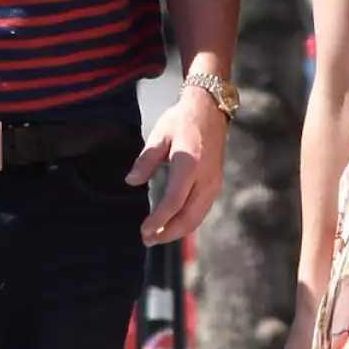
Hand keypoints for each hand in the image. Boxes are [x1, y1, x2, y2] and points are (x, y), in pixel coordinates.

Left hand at [126, 85, 227, 244]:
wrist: (211, 109)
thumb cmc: (182, 120)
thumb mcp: (159, 134)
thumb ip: (146, 160)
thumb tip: (131, 181)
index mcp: (188, 166)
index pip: (173, 203)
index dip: (158, 221)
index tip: (144, 231)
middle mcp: (205, 179)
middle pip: (188, 217)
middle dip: (168, 233)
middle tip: (148, 239)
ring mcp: (214, 183)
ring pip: (197, 218)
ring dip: (178, 231)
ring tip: (159, 237)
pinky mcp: (216, 184)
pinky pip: (203, 211)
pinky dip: (188, 222)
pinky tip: (174, 224)